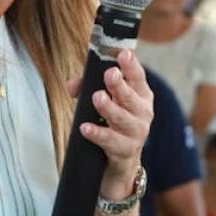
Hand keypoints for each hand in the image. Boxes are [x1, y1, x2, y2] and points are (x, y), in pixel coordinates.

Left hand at [73, 49, 153, 195]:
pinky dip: (98, 134)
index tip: (122, 53)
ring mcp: (136, 133)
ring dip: (109, 108)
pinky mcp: (125, 151)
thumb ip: (86, 88)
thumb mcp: (104, 103)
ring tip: (97, 97)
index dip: (131, 65)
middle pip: (131, 96)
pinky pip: (111, 141)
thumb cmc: (112, 125)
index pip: (137, 76)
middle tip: (110, 74)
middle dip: (120, 85)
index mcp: (140, 95)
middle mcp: (143, 112)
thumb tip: (73, 83)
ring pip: (123, 118)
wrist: (120, 163)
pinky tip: (85, 128)